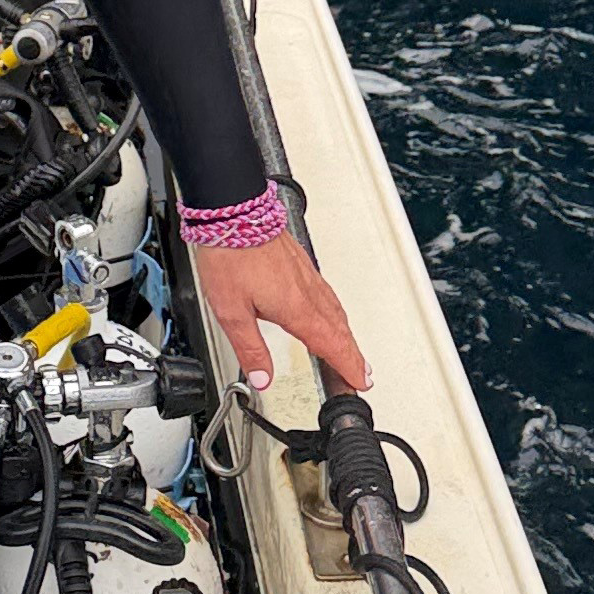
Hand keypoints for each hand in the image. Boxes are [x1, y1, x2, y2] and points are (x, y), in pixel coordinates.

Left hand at [190, 229, 364, 399]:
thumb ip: (250, 348)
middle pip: (339, 329)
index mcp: (295, 308)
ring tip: (351, 349)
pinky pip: (327, 294)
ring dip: (347, 334)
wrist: (232, 213)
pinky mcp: (299, 263)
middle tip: (363, 373)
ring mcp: (306, 275)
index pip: (330, 344)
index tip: (359, 380)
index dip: (347, 365)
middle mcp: (307, 291)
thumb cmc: (230, 255)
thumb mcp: (231, 312)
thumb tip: (262, 379)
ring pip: (335, 310)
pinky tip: (329, 312)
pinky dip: (336, 312)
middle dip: (353, 354)